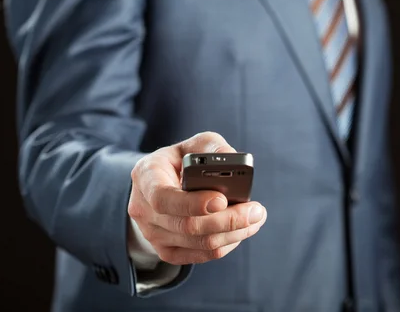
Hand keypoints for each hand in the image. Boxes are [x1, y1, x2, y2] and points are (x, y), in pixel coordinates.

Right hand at [128, 132, 266, 264]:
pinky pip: (200, 255)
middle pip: (187, 225)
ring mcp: (152, 233)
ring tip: (255, 218)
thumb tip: (233, 160)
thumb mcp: (196, 144)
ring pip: (198, 243)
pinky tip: (240, 231)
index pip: (163, 198)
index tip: (222, 199)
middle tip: (256, 211)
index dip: (193, 203)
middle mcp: (143, 208)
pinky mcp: (166, 251)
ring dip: (233, 233)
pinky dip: (226, 244)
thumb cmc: (183, 160)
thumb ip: (214, 148)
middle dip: (227, 220)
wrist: (165, 183)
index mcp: (146, 176)